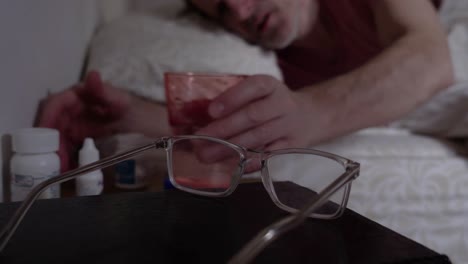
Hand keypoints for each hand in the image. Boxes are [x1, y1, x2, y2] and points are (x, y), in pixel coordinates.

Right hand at [35, 71, 131, 171]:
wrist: (154, 128)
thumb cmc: (140, 112)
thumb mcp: (123, 102)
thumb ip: (105, 91)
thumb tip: (92, 76)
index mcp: (83, 94)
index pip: (57, 103)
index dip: (48, 117)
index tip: (45, 135)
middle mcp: (77, 107)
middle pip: (55, 121)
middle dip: (51, 140)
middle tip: (54, 158)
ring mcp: (80, 121)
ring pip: (59, 135)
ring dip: (57, 150)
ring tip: (62, 167)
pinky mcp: (84, 135)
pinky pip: (69, 144)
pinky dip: (67, 155)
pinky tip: (67, 167)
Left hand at [195, 74, 314, 156]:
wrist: (308, 117)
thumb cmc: (269, 103)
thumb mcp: (257, 93)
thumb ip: (233, 100)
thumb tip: (195, 115)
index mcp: (269, 85)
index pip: (253, 87)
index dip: (232, 99)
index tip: (211, 111)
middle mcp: (282, 103)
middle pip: (253, 116)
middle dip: (224, 129)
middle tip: (201, 139)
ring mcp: (288, 125)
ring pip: (259, 137)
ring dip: (231, 148)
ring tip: (207, 155)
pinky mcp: (292, 146)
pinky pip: (269, 155)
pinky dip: (250, 161)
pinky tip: (232, 166)